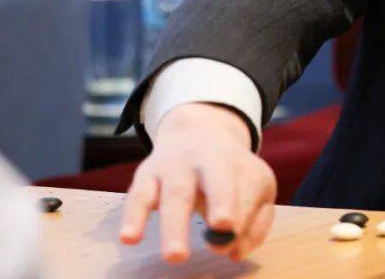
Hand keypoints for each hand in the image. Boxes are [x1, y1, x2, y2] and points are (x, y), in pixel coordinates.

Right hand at [118, 102, 276, 262]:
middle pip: (216, 181)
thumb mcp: (256, 187)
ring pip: (175, 193)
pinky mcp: (147, 174)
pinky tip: (129, 238)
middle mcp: (209, 160)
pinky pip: (138, 195)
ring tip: (175, 255)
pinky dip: (133, 217)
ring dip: (175, 225)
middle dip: (221, 202)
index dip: (244, 211)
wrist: (197, 129)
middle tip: (222, 228)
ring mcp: (176, 166)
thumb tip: (235, 252)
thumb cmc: (232, 173)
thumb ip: (255, 222)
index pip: (247, 188)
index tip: (235, 233)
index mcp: (240, 164)